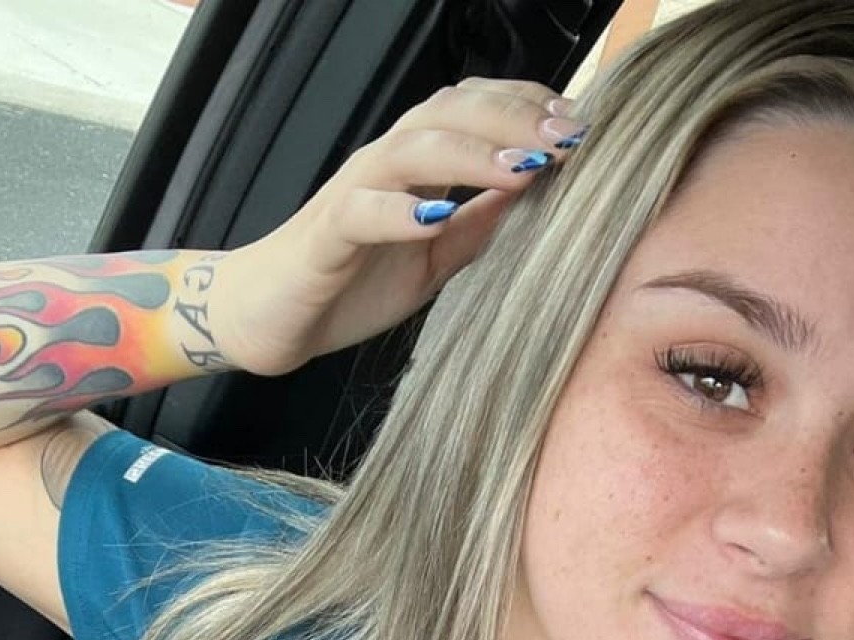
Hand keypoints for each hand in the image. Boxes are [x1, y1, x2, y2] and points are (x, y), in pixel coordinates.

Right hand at [213, 78, 587, 376]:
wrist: (272, 318)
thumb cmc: (350, 284)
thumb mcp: (433, 260)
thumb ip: (476, 228)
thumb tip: (535, 201)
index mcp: (415, 165)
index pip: (474, 109)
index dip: (527, 107)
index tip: (581, 127)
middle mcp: (385, 164)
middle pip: (452, 113)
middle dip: (515, 119)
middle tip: (569, 138)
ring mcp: (353, 194)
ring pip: (413, 149)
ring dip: (472, 155)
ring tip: (523, 169)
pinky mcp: (325, 236)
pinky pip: (361, 211)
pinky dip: (401, 212)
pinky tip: (437, 218)